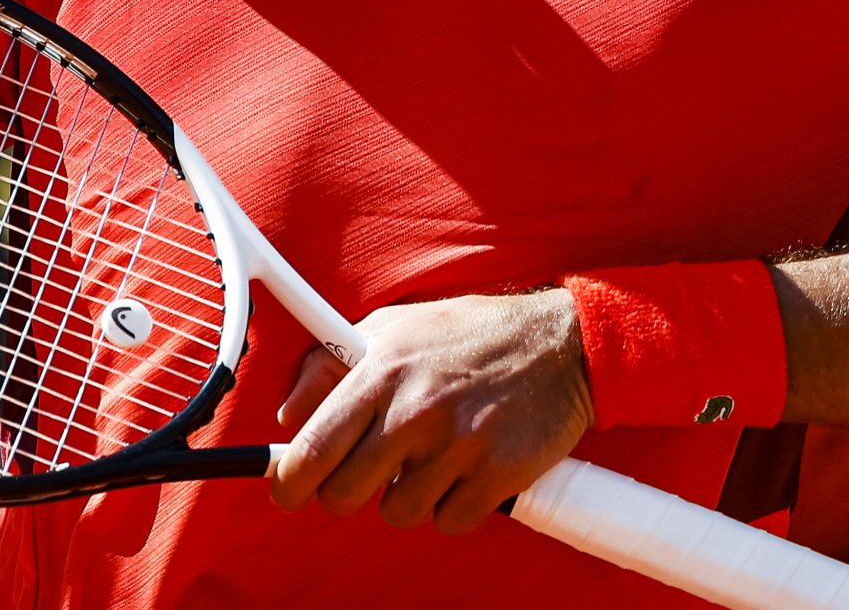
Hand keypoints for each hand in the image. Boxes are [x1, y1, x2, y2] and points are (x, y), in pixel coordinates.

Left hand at [268, 290, 593, 535]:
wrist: (559, 341)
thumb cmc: (467, 334)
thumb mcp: (392, 328)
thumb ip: (330, 366)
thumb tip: (290, 416)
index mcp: (381, 372)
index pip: (311, 449)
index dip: (290, 482)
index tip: (290, 488)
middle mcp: (415, 409)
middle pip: (344, 496)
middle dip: (350, 491)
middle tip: (372, 471)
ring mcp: (459, 444)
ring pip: (398, 512)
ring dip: (409, 494)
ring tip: (433, 455)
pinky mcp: (498, 473)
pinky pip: (450, 521)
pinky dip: (455, 504)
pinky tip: (467, 467)